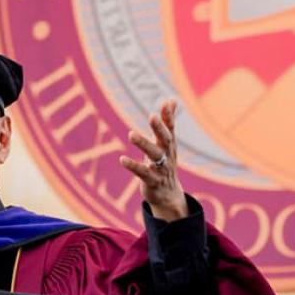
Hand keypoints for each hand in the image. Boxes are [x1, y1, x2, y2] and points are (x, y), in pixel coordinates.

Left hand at [120, 98, 188, 222]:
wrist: (168, 195)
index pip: (170, 128)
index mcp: (169, 145)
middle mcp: (168, 155)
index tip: (165, 102)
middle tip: (152, 115)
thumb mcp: (167, 143)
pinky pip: (143, 173)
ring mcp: (161, 169)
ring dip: (144, 144)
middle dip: (159, 128)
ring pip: (154, 156)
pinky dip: (133, 166)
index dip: (168, 116)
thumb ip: (168, 122)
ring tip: (131, 134)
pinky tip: (122, 159)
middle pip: (165, 140)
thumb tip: (172, 99)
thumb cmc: (165, 163)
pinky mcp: (152, 181)